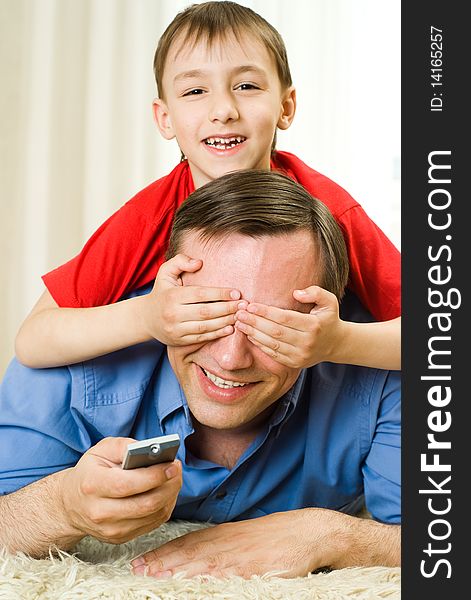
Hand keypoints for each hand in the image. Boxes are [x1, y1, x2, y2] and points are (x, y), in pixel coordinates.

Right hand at [61, 437, 181, 543]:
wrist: (71, 504)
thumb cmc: (90, 472)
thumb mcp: (101, 450)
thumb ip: (124, 446)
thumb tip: (150, 449)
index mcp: (92, 485)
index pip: (128, 484)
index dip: (154, 475)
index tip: (171, 464)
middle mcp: (99, 512)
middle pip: (145, 504)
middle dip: (169, 485)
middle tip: (177, 469)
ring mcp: (110, 529)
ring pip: (152, 516)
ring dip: (170, 496)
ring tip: (174, 478)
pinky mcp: (120, 538)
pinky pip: (152, 524)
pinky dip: (165, 507)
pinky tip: (166, 492)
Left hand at [131, 509, 338, 578]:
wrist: (306, 532)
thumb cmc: (274, 536)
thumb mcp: (242, 536)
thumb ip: (219, 545)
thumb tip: (195, 558)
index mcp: (222, 535)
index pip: (185, 544)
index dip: (161, 554)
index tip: (139, 562)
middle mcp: (226, 544)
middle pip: (187, 554)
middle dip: (160, 563)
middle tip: (136, 571)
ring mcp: (239, 557)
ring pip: (200, 565)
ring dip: (174, 571)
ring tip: (152, 577)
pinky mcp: (254, 570)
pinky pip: (226, 577)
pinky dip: (207, 581)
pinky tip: (193, 584)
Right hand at [141, 254, 240, 345]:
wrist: (145, 319)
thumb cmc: (161, 292)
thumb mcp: (165, 273)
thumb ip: (180, 261)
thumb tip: (199, 262)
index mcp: (172, 296)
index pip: (201, 294)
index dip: (220, 294)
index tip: (237, 293)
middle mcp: (173, 314)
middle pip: (206, 312)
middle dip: (227, 308)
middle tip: (243, 305)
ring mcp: (176, 329)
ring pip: (206, 326)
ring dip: (225, 321)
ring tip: (239, 316)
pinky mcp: (179, 341)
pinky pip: (201, 338)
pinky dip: (217, 334)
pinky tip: (229, 328)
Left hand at [235, 286, 344, 367]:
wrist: (335, 344)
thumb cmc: (328, 318)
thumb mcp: (330, 301)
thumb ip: (316, 292)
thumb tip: (296, 293)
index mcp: (313, 325)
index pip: (285, 318)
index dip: (266, 312)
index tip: (251, 306)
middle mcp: (306, 342)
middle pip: (275, 332)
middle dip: (254, 322)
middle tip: (239, 314)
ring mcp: (300, 355)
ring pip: (271, 344)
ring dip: (253, 333)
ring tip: (239, 324)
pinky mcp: (294, 363)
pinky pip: (273, 354)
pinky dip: (259, 344)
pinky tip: (249, 335)